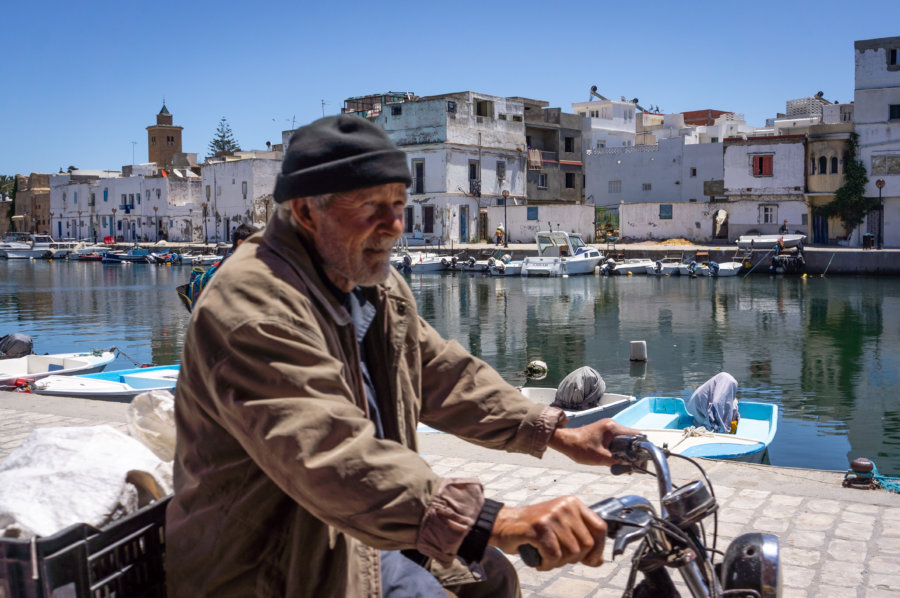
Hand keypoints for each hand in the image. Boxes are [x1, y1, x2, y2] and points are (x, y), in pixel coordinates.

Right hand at [489, 496, 606, 570]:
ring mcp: (552, 516)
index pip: (600, 528)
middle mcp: (565, 506)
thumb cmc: (533, 528)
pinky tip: (539, 560)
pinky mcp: (539, 528)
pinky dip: (547, 564)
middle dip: (574, 558)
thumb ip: (580, 541)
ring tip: (546, 557)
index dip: (600, 548)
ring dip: (558, 562)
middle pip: (586, 544)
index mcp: (573, 503)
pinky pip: (554, 556)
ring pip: (571, 553)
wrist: (503, 523)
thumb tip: (598, 560)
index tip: (591, 560)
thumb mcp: (561, 529)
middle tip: (557, 557)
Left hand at [548, 418, 638, 466]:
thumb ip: (618, 461)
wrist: (564, 442)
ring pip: (622, 439)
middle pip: (630, 437)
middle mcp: (611, 424)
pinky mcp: (602, 431)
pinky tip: (617, 459)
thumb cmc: (580, 448)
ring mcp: (606, 427)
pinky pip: (615, 439)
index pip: (635, 434)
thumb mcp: (602, 458)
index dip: (642, 446)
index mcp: (613, 427)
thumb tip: (631, 464)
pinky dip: (618, 448)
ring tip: (626, 464)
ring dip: (625, 450)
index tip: (643, 457)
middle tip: (634, 464)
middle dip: (633, 450)